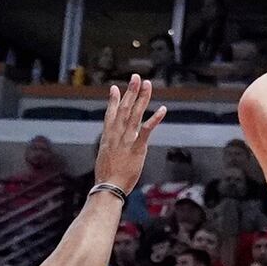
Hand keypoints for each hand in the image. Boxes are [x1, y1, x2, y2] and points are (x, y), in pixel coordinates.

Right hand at [90, 74, 166, 193]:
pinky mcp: (138, 147)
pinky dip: (155, 118)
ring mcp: (127, 139)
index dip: (113, 100)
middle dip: (131, 92)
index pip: (110, 114)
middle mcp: (117, 134)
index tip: (115, 88)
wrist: (109, 187)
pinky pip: (147, 130)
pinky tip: (162, 109)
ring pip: (136, 114)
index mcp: (108, 137)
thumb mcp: (104, 157)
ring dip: (142, 98)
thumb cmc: (107, 176)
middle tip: (136, 78)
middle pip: (125, 108)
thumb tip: (110, 143)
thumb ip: (109, 146)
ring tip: (147, 85)